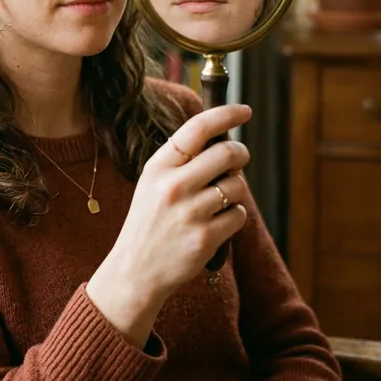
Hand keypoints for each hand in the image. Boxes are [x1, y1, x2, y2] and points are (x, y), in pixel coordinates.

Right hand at [86, 104, 251, 347]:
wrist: (135, 270)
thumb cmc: (150, 220)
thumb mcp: (153, 182)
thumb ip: (181, 160)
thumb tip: (223, 139)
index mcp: (159, 166)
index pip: (198, 128)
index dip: (226, 114)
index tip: (245, 110)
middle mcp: (174, 185)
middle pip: (227, 154)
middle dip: (240, 153)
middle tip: (239, 158)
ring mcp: (190, 212)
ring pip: (237, 185)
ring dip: (236, 189)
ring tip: (218, 200)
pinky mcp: (205, 238)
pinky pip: (239, 215)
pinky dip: (235, 216)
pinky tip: (217, 223)